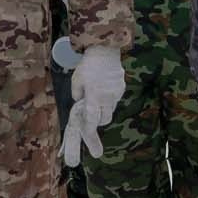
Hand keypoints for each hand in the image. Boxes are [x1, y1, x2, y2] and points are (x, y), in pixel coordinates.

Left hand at [61, 45, 125, 166]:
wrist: (105, 50)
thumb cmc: (87, 65)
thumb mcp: (76, 80)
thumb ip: (78, 96)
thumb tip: (80, 105)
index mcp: (93, 96)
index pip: (92, 121)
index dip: (90, 134)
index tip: (92, 147)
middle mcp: (106, 97)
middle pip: (104, 119)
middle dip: (98, 122)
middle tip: (92, 123)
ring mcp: (116, 93)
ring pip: (110, 111)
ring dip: (103, 110)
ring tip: (97, 98)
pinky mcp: (121, 88)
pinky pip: (114, 100)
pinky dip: (108, 99)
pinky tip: (104, 88)